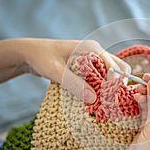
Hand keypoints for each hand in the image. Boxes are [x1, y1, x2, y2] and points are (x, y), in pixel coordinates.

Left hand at [0, 38, 129, 102]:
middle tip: (109, 100)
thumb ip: (73, 83)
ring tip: (104, 101)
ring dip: (111, 87)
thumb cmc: (41, 57)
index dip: (114, 82)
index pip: (114, 65)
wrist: (30, 54)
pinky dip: (103, 88)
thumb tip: (93, 98)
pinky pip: (102, 77)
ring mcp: (94, 60)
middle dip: (117, 84)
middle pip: (118, 68)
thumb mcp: (55, 70)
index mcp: (92, 48)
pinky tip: (96, 98)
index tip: (108, 98)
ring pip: (112, 74)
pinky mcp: (89, 68)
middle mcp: (96, 52)